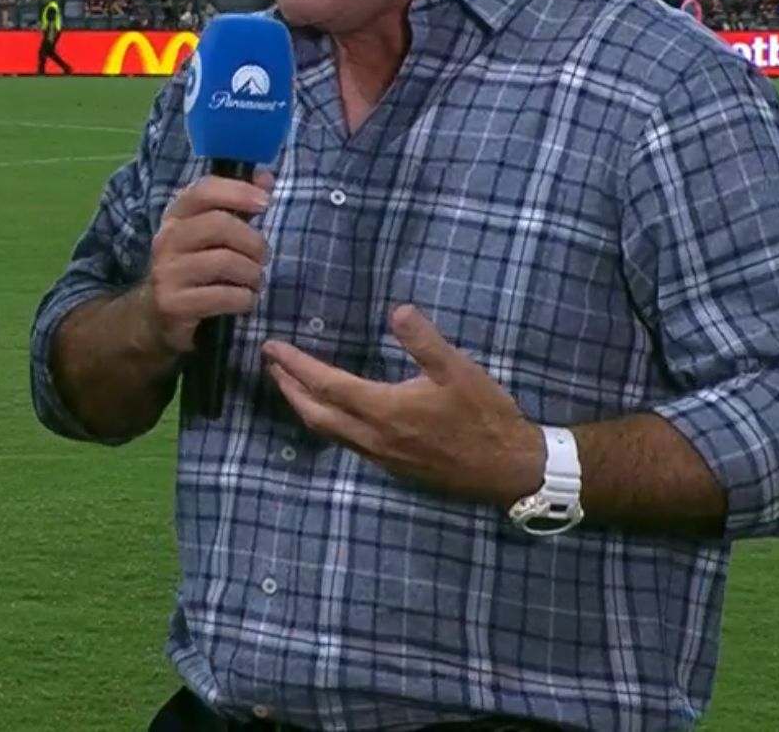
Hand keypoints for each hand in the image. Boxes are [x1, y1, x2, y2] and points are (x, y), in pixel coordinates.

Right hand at [144, 170, 273, 355]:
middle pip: (219, 225)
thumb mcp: (210, 233)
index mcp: (176, 216)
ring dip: (252, 273)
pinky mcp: (173, 303)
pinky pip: (222, 296)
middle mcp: (167, 239)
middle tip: (264, 257)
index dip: (237, 191)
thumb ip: (237, 205)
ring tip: (256, 281)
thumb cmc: (194, 266)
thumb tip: (265, 177)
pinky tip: (245, 300)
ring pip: (224, 261)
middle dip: (253, 241)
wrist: (156, 315)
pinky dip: (244, 299)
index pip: (203, 190)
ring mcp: (167, 271)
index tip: (265, 203)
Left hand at [262, 305, 546, 508]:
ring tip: (289, 384)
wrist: (508, 469)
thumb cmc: (484, 416)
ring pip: (326, 431)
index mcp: (383, 410)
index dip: (295, 365)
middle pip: (314, 412)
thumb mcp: (458, 370)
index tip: (272, 347)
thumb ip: (425, 340)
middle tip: (270, 363)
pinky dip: (325, 421)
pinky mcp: (391, 466)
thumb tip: (397, 309)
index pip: (325, 384)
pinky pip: (344, 442)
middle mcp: (373, 437)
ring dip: (303, 406)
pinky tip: (330, 411)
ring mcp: (380, 455)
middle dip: (287, 387)